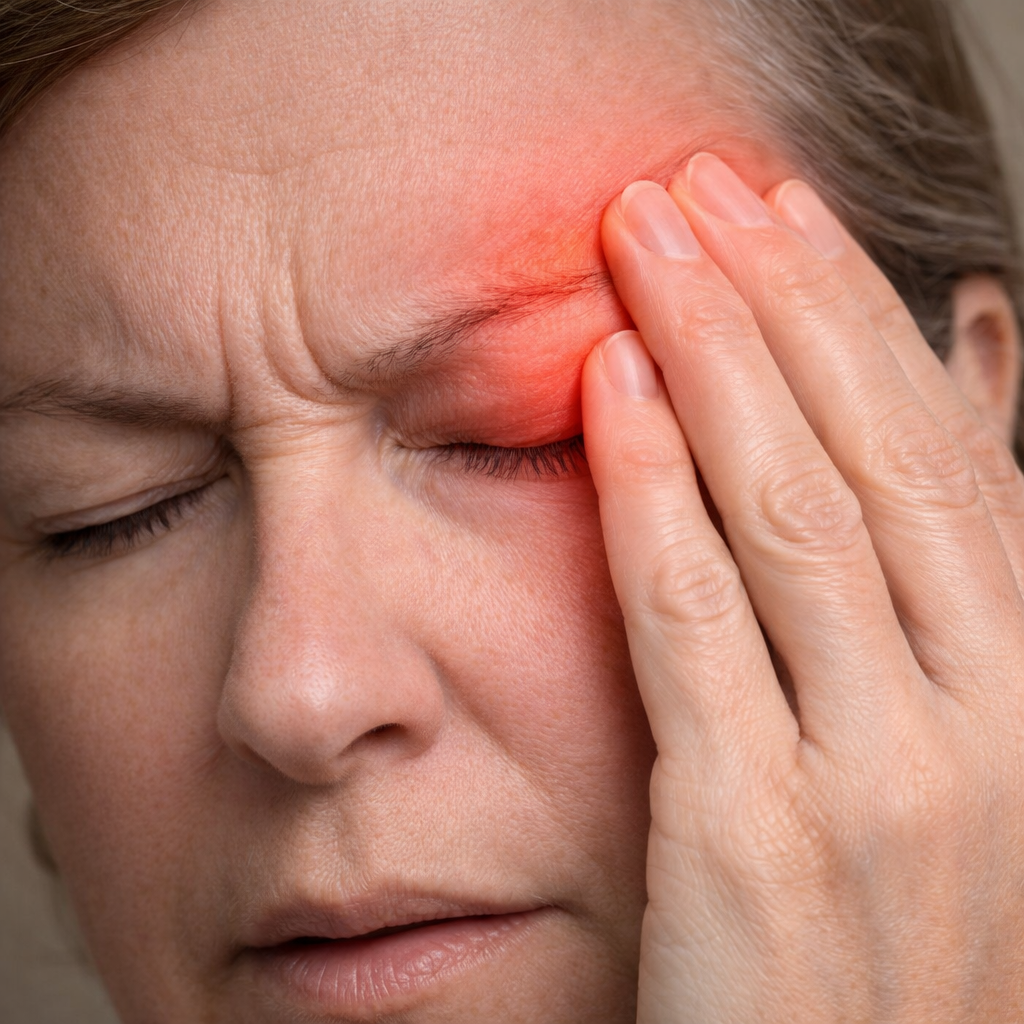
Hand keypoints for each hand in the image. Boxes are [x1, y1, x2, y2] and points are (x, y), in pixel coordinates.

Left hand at [581, 152, 1023, 1021]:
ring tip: (645, 240)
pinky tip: (611, 388)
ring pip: (790, 509)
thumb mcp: (953, 764)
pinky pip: (695, 619)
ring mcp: (880, 781)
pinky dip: (650, 488)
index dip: (861, 318)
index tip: (785, 217)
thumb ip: (932, 610)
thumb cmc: (892, 937)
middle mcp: (987, 720)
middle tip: (701, 187)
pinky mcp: (756, 839)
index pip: (950, 453)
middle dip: (781, 298)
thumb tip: (939, 420)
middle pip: (871, 452)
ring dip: (712, 351)